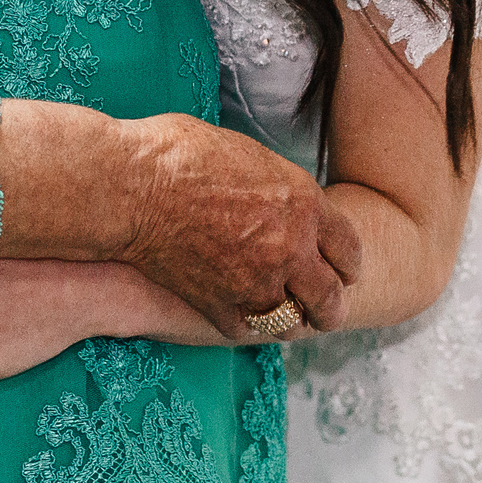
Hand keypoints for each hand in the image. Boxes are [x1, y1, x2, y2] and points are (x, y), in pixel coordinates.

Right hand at [125, 113, 361, 337]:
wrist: (132, 186)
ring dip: (289, 320)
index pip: (349, 249)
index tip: (344, 272)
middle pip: (331, 299)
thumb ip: (278, 187)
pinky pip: (246, 329)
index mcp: (303, 204)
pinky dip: (245, 324)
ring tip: (282, 315)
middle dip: (331, 307)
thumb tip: (282, 198)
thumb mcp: (250, 155)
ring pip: (291, 323)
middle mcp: (289, 249)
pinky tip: (239, 313)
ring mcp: (255, 283)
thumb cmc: (180, 153)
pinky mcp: (218, 306)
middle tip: (324, 310)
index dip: (348, 264)